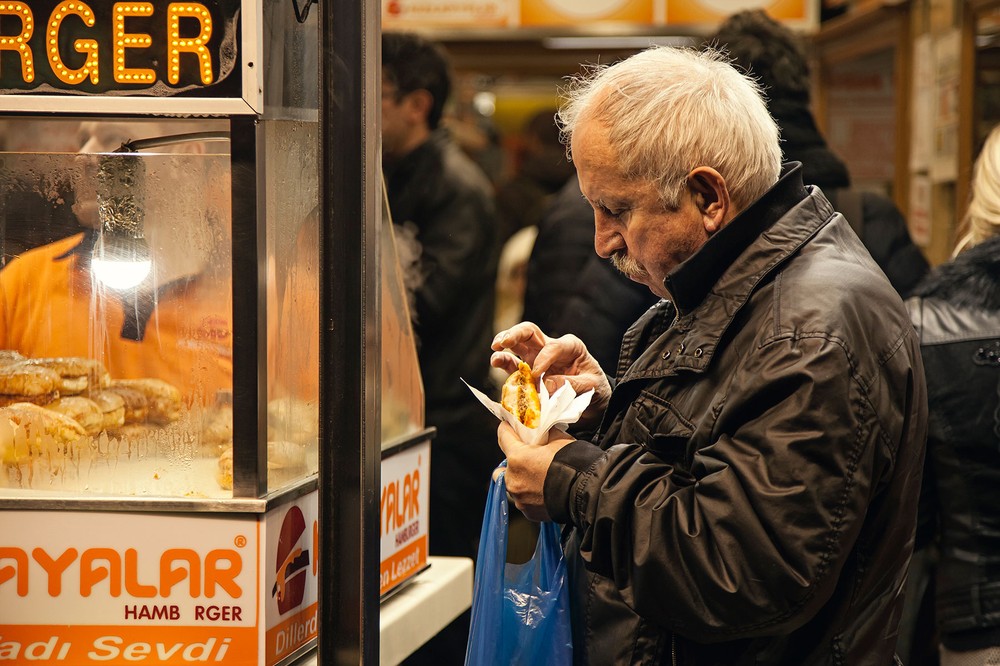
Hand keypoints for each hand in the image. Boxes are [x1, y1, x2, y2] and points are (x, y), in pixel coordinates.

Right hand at [491, 321, 610, 425]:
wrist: (594, 401)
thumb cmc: (595, 388)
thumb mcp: (591, 385)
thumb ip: (570, 384)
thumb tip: (546, 384)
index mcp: (570, 346)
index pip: (553, 347)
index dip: (543, 359)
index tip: (536, 374)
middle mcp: (551, 348)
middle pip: (530, 332)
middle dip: (515, 334)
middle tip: (503, 342)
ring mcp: (537, 358)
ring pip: (518, 344)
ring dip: (504, 344)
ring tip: (495, 350)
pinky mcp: (529, 372)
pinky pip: (514, 365)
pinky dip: (504, 362)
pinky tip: (496, 362)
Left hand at [498, 422, 575, 521]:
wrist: (587, 493)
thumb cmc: (573, 464)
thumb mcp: (559, 438)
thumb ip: (545, 433)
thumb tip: (542, 430)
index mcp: (517, 457)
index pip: (503, 436)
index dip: (507, 428)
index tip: (509, 425)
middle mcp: (512, 479)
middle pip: (504, 465)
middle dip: (514, 460)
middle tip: (529, 457)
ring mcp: (519, 498)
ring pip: (513, 484)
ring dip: (521, 478)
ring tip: (538, 476)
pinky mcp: (527, 511)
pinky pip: (523, 499)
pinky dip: (530, 494)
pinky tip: (544, 490)